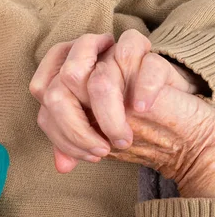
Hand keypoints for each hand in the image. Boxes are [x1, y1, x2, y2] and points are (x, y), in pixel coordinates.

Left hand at [30, 29, 200, 172]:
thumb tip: (61, 165)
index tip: (88, 154)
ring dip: (108, 113)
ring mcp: (114, 54)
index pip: (42, 90)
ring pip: (98, 73)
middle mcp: (85, 62)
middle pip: (65, 79)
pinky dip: (140, 84)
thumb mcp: (96, 137)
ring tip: (123, 139)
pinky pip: (132, 50)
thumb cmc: (126, 125)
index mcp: (64, 79)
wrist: (174, 119)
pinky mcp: (145, 51)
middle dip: (77, 125)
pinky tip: (143, 108)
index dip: (60, 128)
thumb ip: (73, 145)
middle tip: (102, 150)